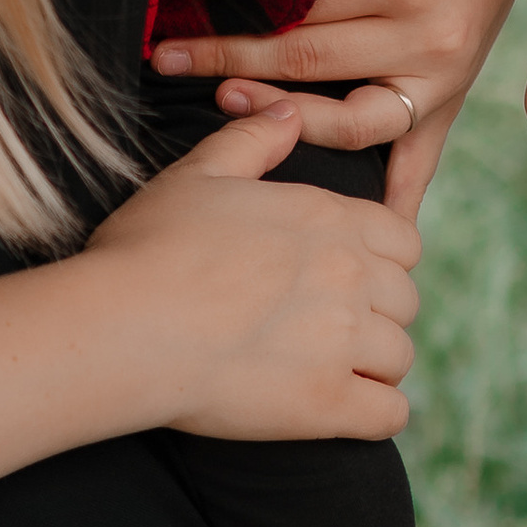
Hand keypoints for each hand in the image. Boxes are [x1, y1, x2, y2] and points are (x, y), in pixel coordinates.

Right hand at [80, 97, 419, 442]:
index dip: (379, 259)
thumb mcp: (197, 174)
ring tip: (327, 369)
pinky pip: (390, 415)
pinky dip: (373, 414)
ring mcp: (345, 343)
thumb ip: (254, 139)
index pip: (402, 240)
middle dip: (377, 313)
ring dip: (372, 366)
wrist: (121, 327)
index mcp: (327, 218)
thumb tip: (290, 111)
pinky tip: (341, 409)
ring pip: (399, 357)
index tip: (344, 276)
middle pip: (406, 300)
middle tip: (329, 327)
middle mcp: (350, 276)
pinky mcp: (328, 404)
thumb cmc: (148, 248)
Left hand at [144, 0, 521, 216]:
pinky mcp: (448, 106)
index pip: (301, 6)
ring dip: (283, 123)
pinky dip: (389, 203)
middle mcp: (429, 42)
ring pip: (349, 124)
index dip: (235, 12)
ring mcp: (442, 84)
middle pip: (310, 63)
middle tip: (168, 62)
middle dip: (232, 62)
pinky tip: (352, 228)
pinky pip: (416, 165)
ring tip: (224, 105)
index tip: (180, 21)